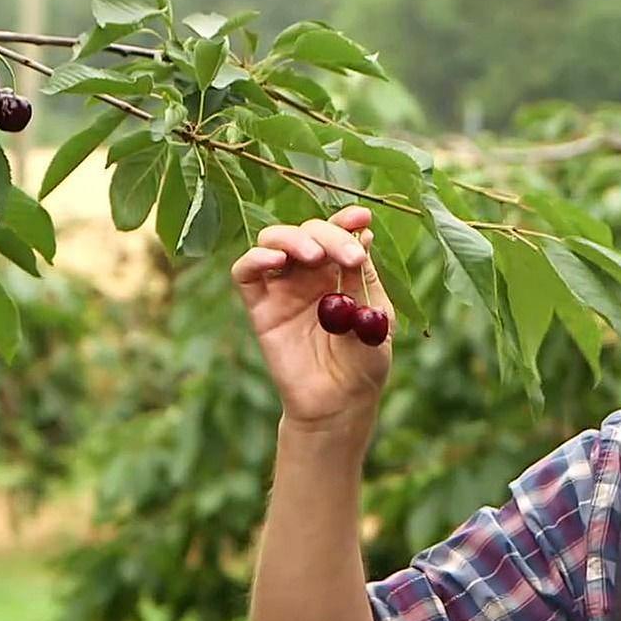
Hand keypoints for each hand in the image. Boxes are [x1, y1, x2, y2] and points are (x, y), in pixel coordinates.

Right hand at [231, 205, 392, 429]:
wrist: (340, 404)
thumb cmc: (364, 363)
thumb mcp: (375, 317)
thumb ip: (364, 279)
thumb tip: (364, 236)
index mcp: (341, 270)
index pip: (339, 232)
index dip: (346, 220)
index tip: (362, 217)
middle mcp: (310, 273)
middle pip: (309, 231)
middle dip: (330, 235)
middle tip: (350, 257)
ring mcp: (283, 287)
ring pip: (273, 240)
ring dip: (293, 238)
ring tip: (314, 255)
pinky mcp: (259, 307)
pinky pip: (245, 273)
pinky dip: (255, 258)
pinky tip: (276, 260)